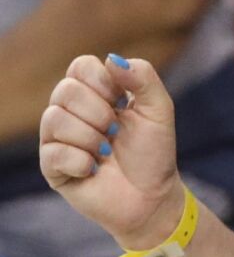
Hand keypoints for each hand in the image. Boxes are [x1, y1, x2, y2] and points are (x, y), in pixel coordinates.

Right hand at [39, 54, 185, 249]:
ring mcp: (57, 138)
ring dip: (90, 137)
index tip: (122, 103)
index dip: (103, 82)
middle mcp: (70, 112)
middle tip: (115, 132)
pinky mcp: (51, 166)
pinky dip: (82, 161)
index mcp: (94, 94)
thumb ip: (143, 79)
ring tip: (106, 151)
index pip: (80, 66)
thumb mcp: (159, 111)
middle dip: (99, 113)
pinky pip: (53, 152)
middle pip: (65, 91)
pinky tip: (94, 169)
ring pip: (54, 119)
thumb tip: (112, 59)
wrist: (152, 197)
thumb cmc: (154, 153)